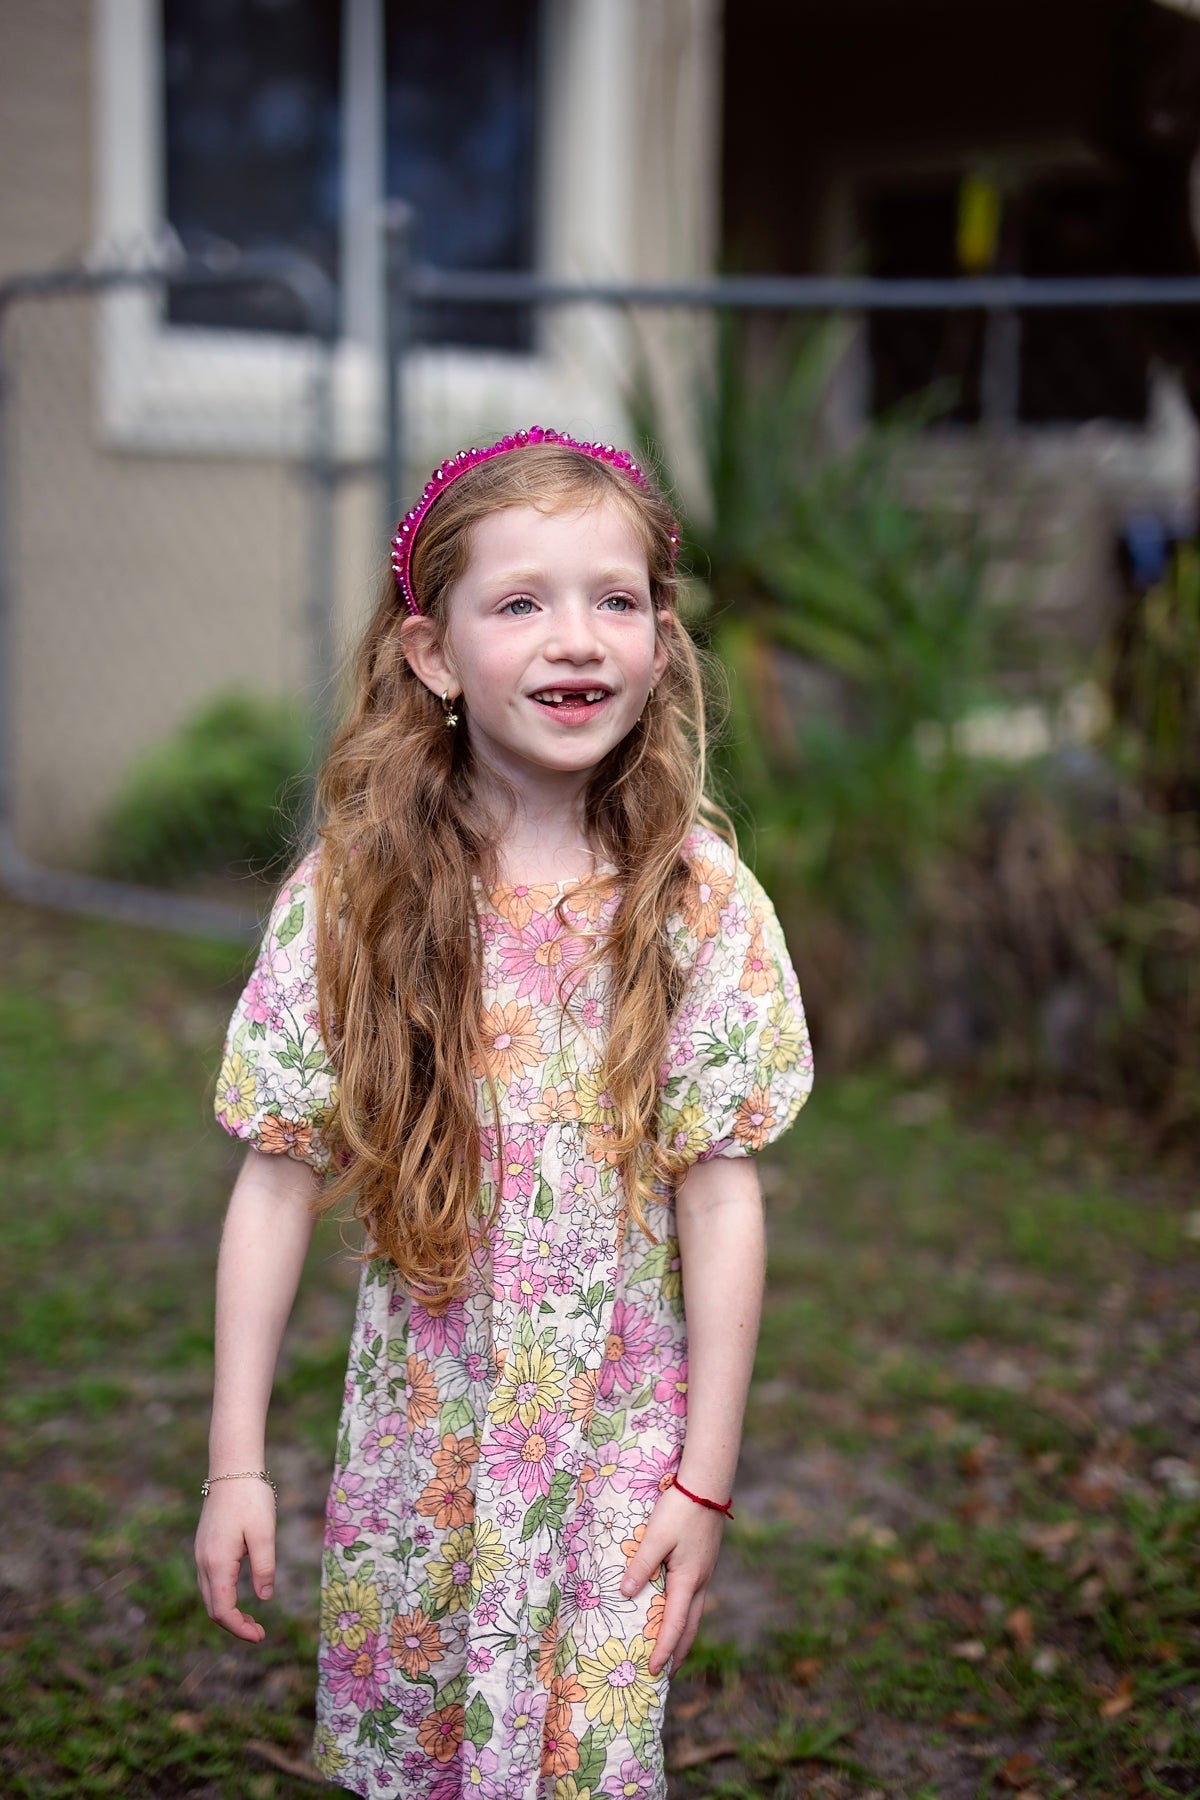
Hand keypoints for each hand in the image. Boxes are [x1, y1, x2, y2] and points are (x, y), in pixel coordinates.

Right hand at [194, 1480, 277, 1642]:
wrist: (232, 1468)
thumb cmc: (251, 1498)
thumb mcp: (264, 1533)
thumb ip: (264, 1568)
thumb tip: (264, 1599)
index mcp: (217, 1562)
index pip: (223, 1610)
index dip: (239, 1629)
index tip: (260, 1636)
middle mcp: (203, 1562)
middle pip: (213, 1608)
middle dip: (234, 1625)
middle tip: (259, 1632)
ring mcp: (201, 1554)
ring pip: (209, 1596)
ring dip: (228, 1612)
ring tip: (252, 1619)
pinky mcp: (205, 1546)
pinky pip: (210, 1582)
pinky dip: (223, 1596)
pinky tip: (240, 1595)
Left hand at [619, 1485, 725, 1675]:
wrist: (706, 1485)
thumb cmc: (679, 1509)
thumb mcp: (655, 1538)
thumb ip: (640, 1566)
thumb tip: (625, 1595)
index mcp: (688, 1580)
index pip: (675, 1625)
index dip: (663, 1650)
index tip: (652, 1671)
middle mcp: (700, 1581)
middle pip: (690, 1626)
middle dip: (677, 1652)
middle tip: (665, 1674)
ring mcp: (705, 1571)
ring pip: (695, 1612)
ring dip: (683, 1635)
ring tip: (672, 1650)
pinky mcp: (704, 1561)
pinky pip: (694, 1597)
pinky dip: (686, 1614)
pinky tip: (677, 1610)